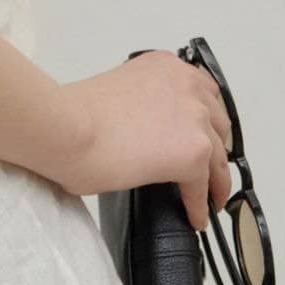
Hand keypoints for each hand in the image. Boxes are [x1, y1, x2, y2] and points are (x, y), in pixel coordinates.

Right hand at [57, 50, 233, 230]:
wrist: (67, 129)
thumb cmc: (71, 116)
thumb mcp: (115, 96)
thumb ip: (140, 108)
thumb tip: (139, 138)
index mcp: (164, 67)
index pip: (200, 93)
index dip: (203, 120)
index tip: (199, 137)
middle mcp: (186, 86)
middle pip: (217, 124)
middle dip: (215, 147)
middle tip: (208, 169)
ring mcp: (194, 119)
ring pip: (218, 158)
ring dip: (216, 180)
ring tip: (211, 199)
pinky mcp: (192, 153)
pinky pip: (203, 185)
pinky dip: (199, 204)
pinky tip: (194, 217)